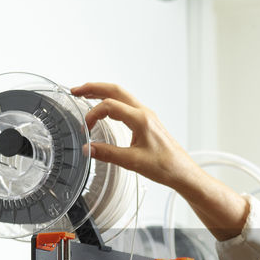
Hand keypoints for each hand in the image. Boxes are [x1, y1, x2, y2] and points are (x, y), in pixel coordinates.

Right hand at [70, 82, 198, 191]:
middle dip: (94, 88)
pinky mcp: (147, 121)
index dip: (93, 114)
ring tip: (86, 94)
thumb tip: (88, 149)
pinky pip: (127, 104)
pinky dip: (112, 101)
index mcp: (141, 119)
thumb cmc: (165, 166)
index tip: (85, 127)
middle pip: (115, 90)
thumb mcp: (132, 162)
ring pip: (121, 95)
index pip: (109, 106)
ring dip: (102, 92)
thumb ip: (107, 154)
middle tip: (76, 90)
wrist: (182, 172)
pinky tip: (105, 107)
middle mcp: (144, 113)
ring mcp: (146, 116)